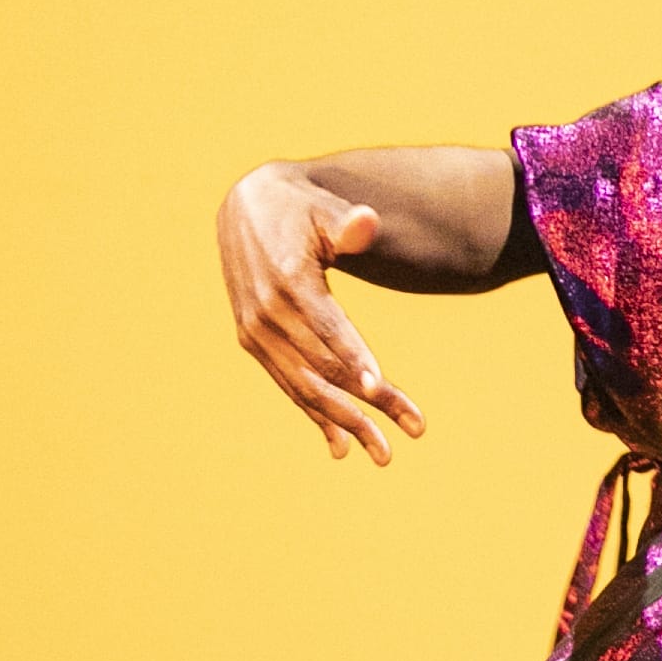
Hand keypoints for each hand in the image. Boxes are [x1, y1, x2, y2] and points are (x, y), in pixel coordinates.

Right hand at [219, 160, 429, 462]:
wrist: (246, 208)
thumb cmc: (298, 207)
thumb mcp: (322, 208)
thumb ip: (347, 223)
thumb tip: (367, 222)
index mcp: (288, 280)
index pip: (327, 327)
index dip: (355, 358)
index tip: (381, 389)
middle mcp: (267, 314)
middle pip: (325, 367)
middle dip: (371, 403)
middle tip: (415, 429)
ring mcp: (258, 333)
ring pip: (307, 387)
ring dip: (347, 422)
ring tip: (384, 453)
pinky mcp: (255, 343)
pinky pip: (289, 386)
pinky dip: (316, 417)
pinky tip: (342, 448)